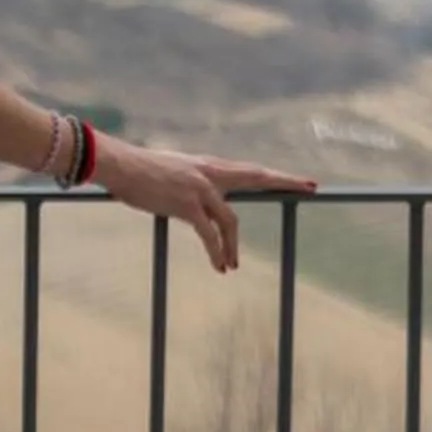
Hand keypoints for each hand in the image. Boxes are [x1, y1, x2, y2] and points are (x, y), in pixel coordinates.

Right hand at [93, 136, 316, 272]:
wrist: (120, 165)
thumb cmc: (138, 170)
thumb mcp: (172, 172)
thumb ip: (190, 185)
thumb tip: (193, 202)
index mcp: (208, 165)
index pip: (249, 170)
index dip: (276, 175)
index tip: (301, 179)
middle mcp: (210, 173)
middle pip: (257, 177)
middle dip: (286, 182)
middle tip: (311, 187)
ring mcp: (201, 189)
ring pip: (230, 220)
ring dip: (233, 246)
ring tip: (232, 265)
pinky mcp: (188, 206)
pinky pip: (209, 235)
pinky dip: (217, 252)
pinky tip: (220, 266)